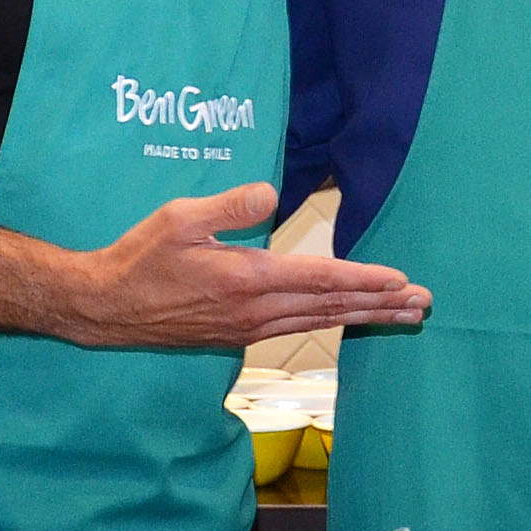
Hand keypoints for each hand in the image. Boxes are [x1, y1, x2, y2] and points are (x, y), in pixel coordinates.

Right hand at [55, 184, 432, 350]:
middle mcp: (255, 311)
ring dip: (365, 317)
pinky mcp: (238, 336)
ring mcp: (248, 329)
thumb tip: (271, 193)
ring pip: (320, 322)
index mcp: (247, 279)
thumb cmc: (141, 257)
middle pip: (332, 308)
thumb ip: (229, 205)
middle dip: (382, 305)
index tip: (403, 281)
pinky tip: (348, 319)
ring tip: (403, 315)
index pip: (321, 280)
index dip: (366, 280)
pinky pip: (298, 328)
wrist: (106, 309)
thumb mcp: (179, 217)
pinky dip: (332, 322)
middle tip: (425, 303)